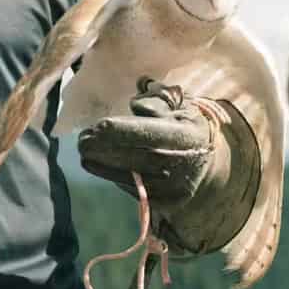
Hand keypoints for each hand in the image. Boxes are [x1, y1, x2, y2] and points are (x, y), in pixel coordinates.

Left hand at [76, 79, 260, 254]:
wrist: (206, 164)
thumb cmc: (185, 127)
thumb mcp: (179, 106)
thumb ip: (157, 97)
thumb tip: (141, 85)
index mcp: (186, 135)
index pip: (148, 133)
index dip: (121, 130)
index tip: (98, 125)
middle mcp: (180, 163)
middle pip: (135, 157)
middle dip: (104, 149)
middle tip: (82, 140)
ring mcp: (173, 187)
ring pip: (130, 177)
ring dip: (103, 165)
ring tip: (86, 154)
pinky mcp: (165, 203)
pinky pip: (134, 189)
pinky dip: (116, 177)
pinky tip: (105, 166)